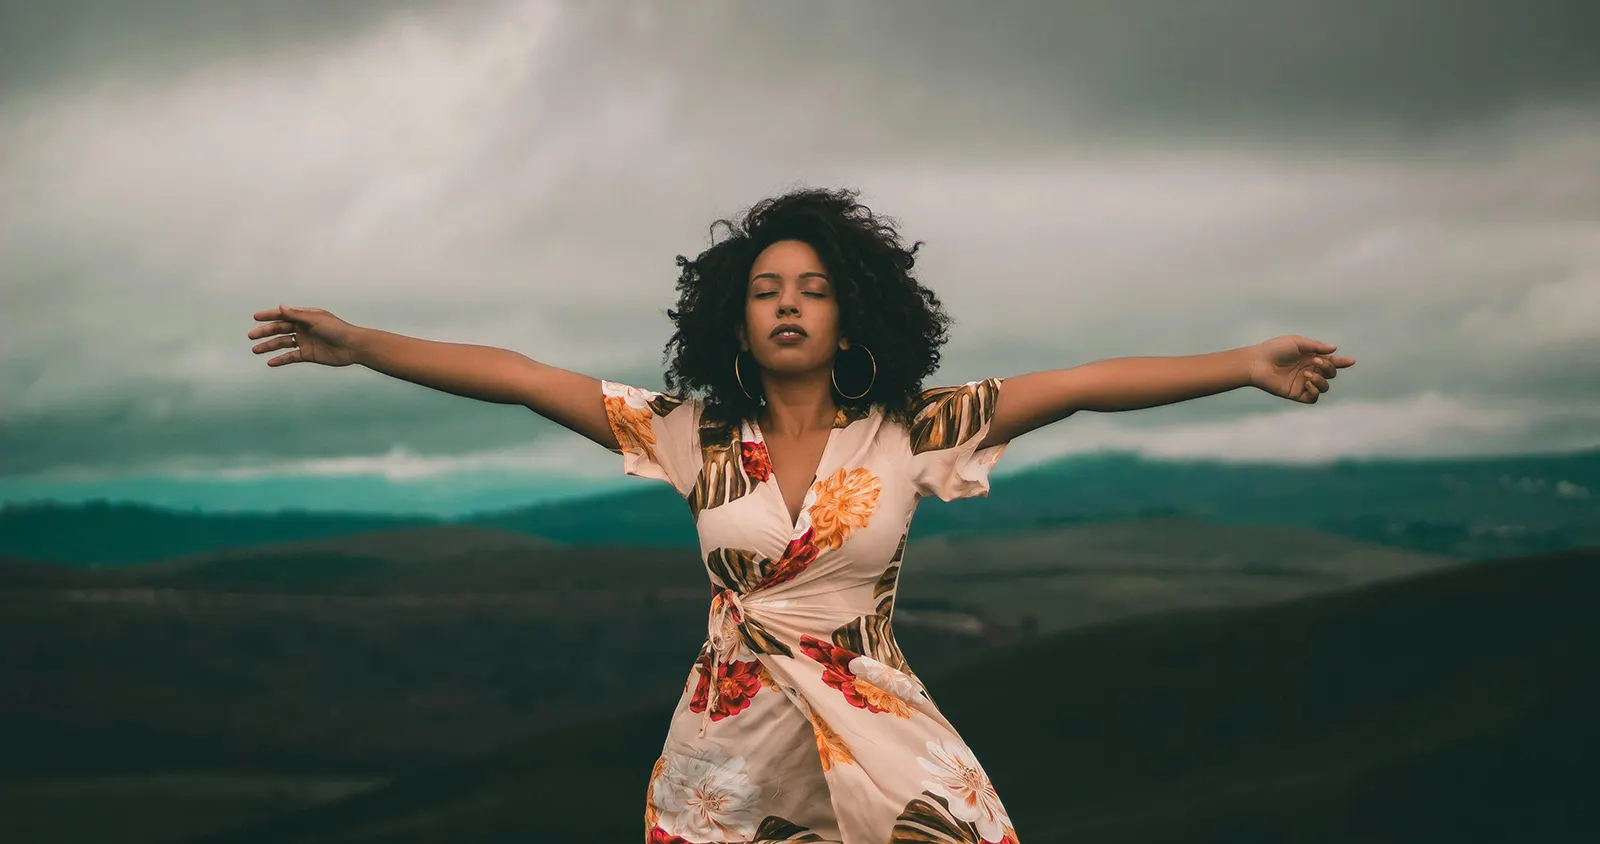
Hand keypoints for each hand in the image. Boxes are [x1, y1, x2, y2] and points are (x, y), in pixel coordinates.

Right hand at [248, 304, 362, 366]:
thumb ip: (297, 315)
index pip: (283, 315)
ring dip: (269, 346)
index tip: (255, 317)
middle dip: (265, 332)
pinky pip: (291, 357)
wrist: (353, 347)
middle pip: (280, 330)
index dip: (269, 316)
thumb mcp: (316, 320)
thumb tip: (280, 306)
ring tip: (255, 350)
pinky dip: (281, 360)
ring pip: (283, 344)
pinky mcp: (308, 354)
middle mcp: (303, 328)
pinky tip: (270, 362)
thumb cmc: (337, 329)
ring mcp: (305, 341)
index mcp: (305, 317)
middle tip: (251, 336)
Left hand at [1248, 335, 1354, 403]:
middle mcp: (1309, 370)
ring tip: (1307, 374)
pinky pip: (1313, 398)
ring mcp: (1303, 383)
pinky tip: (1306, 382)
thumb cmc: (1274, 349)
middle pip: (1331, 373)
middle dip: (1328, 367)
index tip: (1351, 361)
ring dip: (1321, 380)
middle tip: (1315, 362)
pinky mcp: (1296, 394)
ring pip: (1324, 387)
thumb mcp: (1297, 342)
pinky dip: (1315, 391)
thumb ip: (1316, 346)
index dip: (1342, 362)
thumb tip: (1334, 349)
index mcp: (1310, 358)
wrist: (1257, 362)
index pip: (1331, 361)